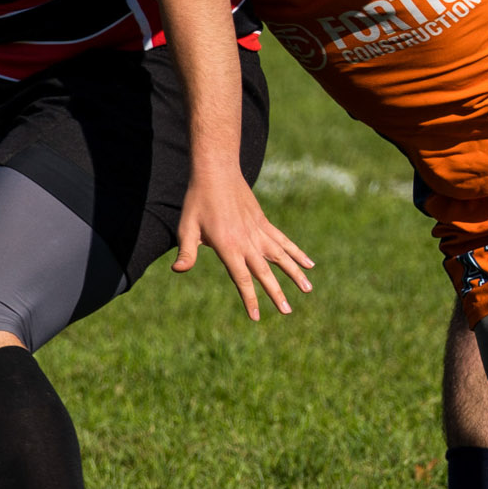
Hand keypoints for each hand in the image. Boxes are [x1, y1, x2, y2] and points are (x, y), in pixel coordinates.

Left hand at [171, 167, 314, 318]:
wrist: (217, 171)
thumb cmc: (198, 201)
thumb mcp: (187, 227)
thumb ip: (187, 251)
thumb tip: (178, 269)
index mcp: (228, 246)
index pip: (241, 278)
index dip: (249, 298)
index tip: (257, 316)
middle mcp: (247, 242)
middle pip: (264, 272)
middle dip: (276, 293)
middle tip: (287, 312)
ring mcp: (258, 231)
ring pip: (280, 257)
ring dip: (295, 274)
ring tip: (307, 290)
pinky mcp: (264, 223)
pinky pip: (283, 240)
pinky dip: (296, 252)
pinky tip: (309, 263)